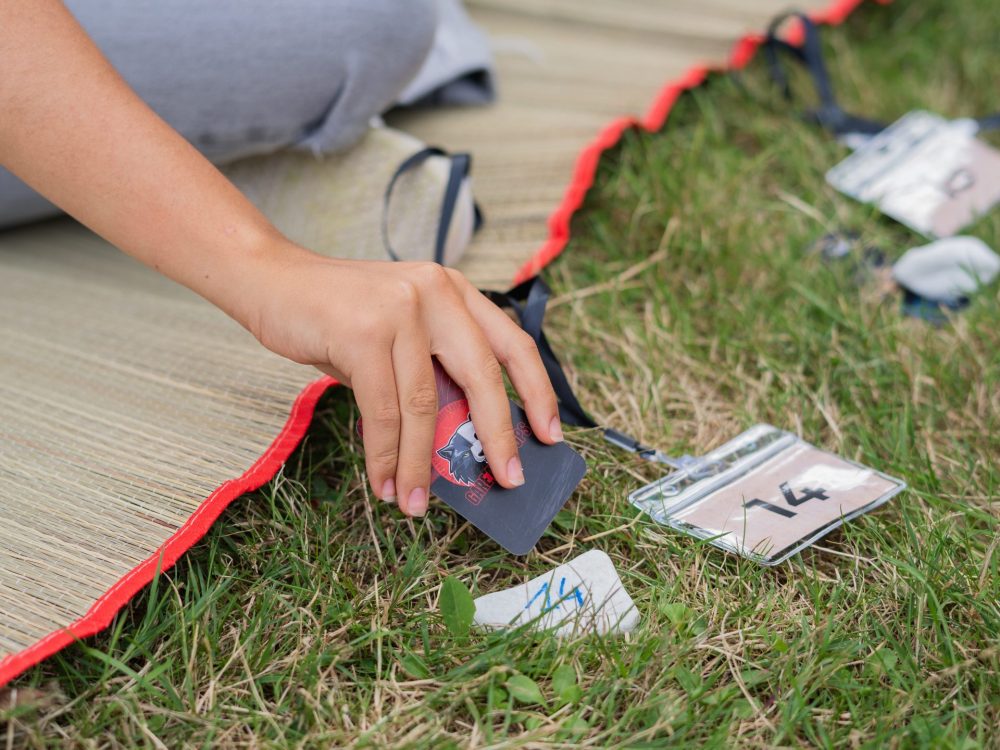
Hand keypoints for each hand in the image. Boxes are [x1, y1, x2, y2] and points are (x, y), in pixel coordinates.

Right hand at [242, 243, 562, 516]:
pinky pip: (382, 410)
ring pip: (424, 404)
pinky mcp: (363, 333)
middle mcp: (436, 293)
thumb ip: (428, 373)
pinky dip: (384, 455)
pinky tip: (384, 482)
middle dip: (498, 436)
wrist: (269, 279)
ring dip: (421, 463)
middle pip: (482, 374)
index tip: (550, 434)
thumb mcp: (397, 335)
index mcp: (454, 291)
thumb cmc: (336, 316)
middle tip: (508, 479)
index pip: (512, 342)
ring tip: (417, 503)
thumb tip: (457, 443)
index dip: (537, 391)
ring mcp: (400, 310)